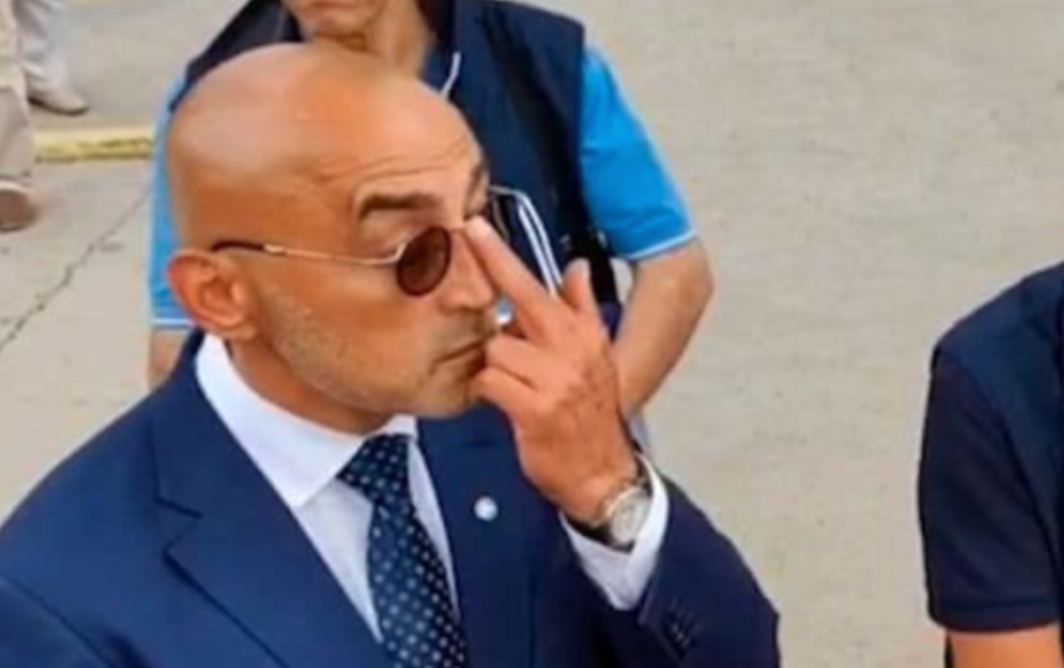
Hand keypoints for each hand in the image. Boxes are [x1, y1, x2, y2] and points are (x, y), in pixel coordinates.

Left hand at [464, 218, 637, 523]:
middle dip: (488, 275)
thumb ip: (581, 308)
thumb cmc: (590, 414)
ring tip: (508, 382)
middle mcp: (570, 349)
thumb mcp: (596, 355)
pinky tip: (502, 402)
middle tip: (462, 250)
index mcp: (581, 333)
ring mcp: (554, 378)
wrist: (602, 471)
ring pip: (496, 349)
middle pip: (517, 301)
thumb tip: (577, 267)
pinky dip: (487, 391)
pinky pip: (490, 382)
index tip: (475, 226)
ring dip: (492, 366)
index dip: (501, 255)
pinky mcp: (534, 409)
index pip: (538, 284)